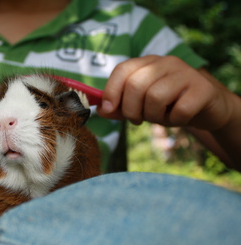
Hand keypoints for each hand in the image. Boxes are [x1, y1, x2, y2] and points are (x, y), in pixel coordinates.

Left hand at [97, 55, 232, 130]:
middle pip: (136, 85)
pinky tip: (179, 118)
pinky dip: (175, 120)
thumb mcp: (140, 106)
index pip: (122, 69)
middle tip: (138, 119)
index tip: (108, 110)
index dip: (111, 91)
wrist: (206, 109)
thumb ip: (119, 107)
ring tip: (161, 117)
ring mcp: (186, 73)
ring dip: (154, 116)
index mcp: (148, 63)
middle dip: (131, 110)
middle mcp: (166, 62)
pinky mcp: (203, 88)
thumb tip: (100, 110)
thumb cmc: (168, 105)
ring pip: (156, 97)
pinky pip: (180, 110)